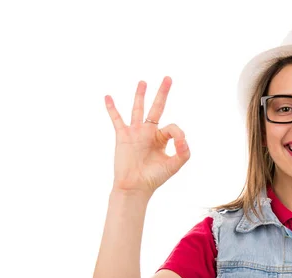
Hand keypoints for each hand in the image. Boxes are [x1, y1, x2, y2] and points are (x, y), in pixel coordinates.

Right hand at [105, 76, 189, 196]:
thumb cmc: (154, 177)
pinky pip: (116, 119)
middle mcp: (149, 133)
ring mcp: (135, 133)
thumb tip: (183, 137)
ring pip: (138, 109)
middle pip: (157, 108)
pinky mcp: (122, 136)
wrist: (135, 186)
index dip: (178, 133)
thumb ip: (183, 151)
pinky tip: (108, 97)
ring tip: (143, 82)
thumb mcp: (175, 165)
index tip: (179, 143)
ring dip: (140, 95)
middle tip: (168, 78)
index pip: (173, 126)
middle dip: (163, 93)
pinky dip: (112, 108)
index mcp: (162, 139)